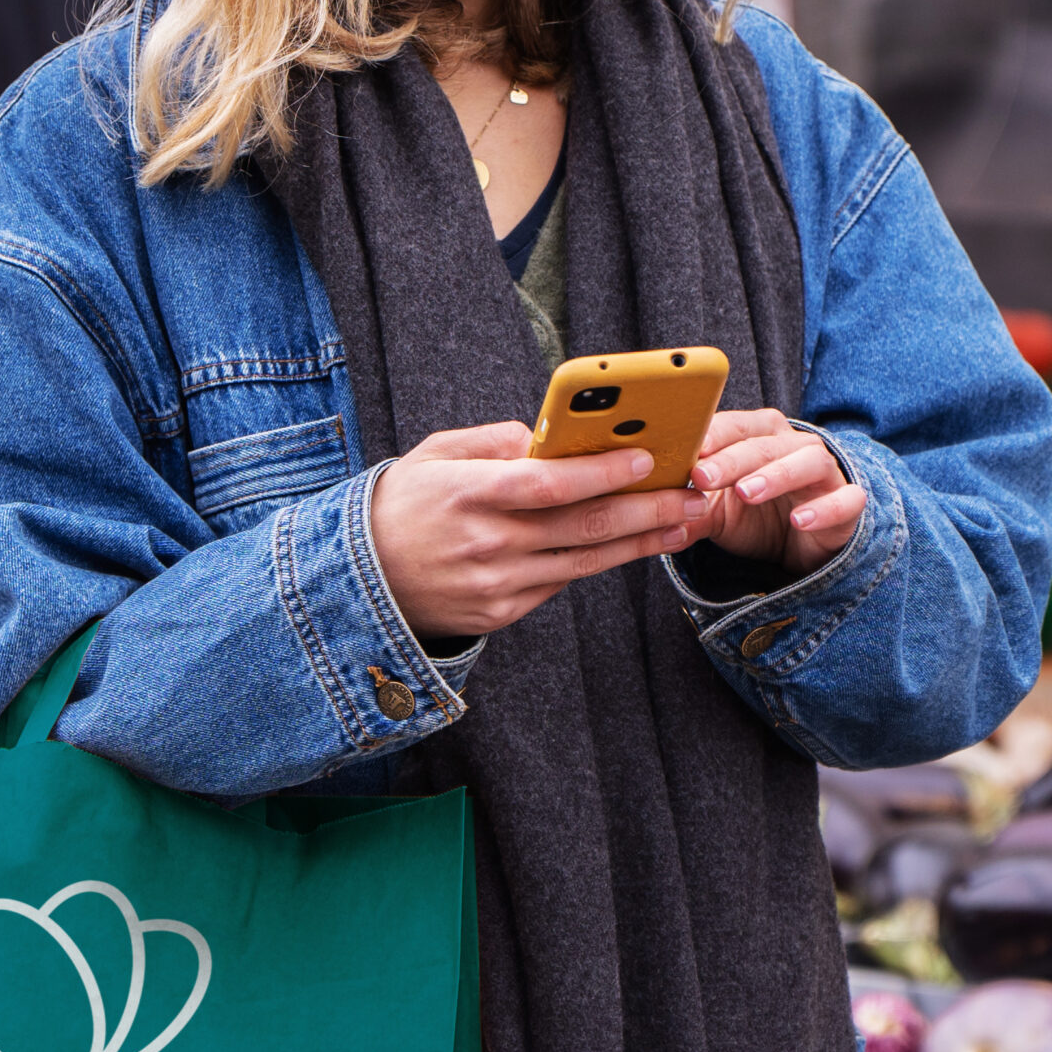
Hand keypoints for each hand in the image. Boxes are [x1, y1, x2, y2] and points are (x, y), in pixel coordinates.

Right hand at [371, 423, 709, 639]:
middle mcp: (487, 543)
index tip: (647, 459)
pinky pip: (558, 584)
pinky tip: (631, 546)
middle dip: (647, 510)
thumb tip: (553, 437)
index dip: (602, 474)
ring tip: (684, 523)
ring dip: (640, 543)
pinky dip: (595, 562)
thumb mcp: (435, 455)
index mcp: (468, 493)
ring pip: (584, 562)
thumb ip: (495, 441)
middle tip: (695, 496)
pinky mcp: (499, 614)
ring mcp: (495, 585)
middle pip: (582, 527)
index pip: (549, 485)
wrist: (357, 579)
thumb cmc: (402, 504)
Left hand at [690, 410, 864, 576]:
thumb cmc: (756, 515)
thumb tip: (654, 520)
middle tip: (704, 476)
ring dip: (776, 475)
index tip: (686, 449)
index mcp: (760, 437)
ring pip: (806, 463)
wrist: (801, 544)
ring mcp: (825, 473)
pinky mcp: (848, 504)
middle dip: (732, 459)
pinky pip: (845, 500)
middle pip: (765, 443)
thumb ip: (691, 512)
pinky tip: (800, 520)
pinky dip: (824, 509)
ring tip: (747, 492)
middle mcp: (794, 446)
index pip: (735, 426)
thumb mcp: (718, 514)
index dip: (712, 434)